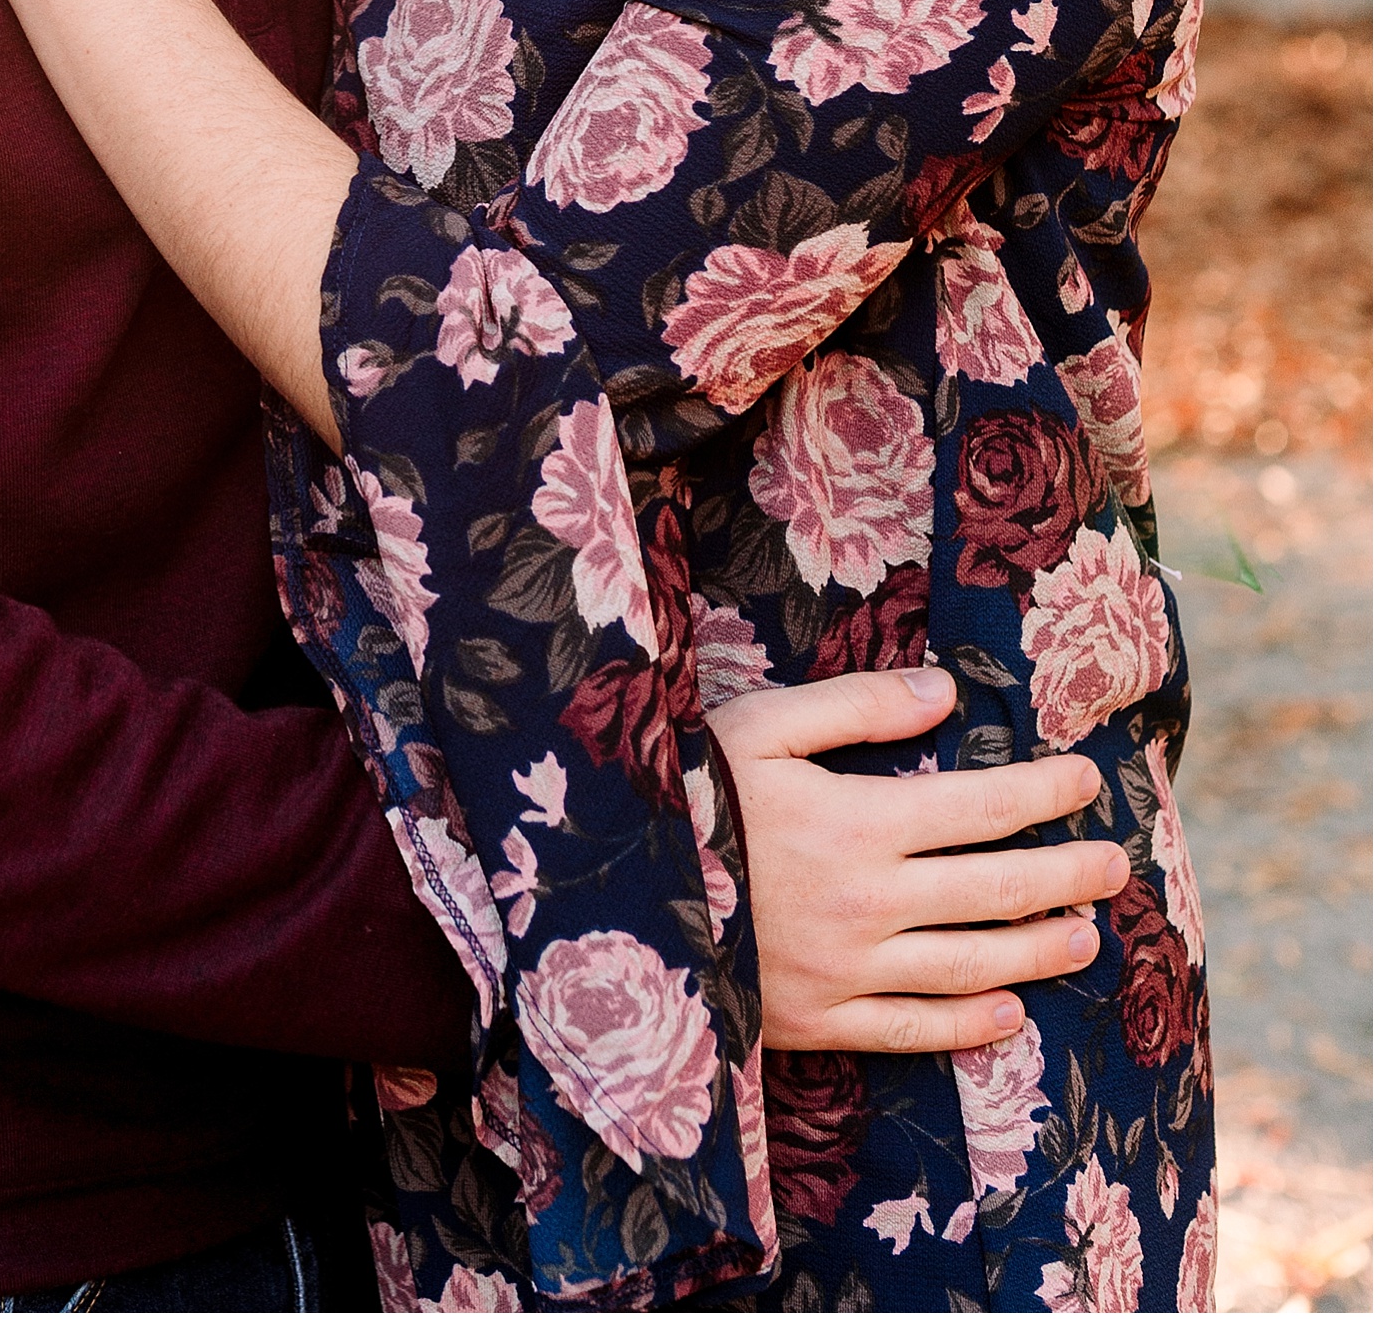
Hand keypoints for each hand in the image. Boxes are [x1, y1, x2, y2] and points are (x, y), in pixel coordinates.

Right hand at [708, 667, 1128, 1053]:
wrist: (608, 889)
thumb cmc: (688, 792)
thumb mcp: (761, 724)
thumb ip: (856, 706)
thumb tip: (944, 693)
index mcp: (859, 821)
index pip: (979, 806)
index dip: (1041, 794)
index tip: (1088, 783)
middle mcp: (869, 902)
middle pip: (992, 890)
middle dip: (1064, 875)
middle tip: (1116, 867)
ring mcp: (846, 970)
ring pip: (968, 966)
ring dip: (1036, 952)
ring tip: (1087, 939)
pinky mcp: (817, 1020)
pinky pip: (909, 1030)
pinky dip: (966, 1026)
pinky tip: (1009, 1018)